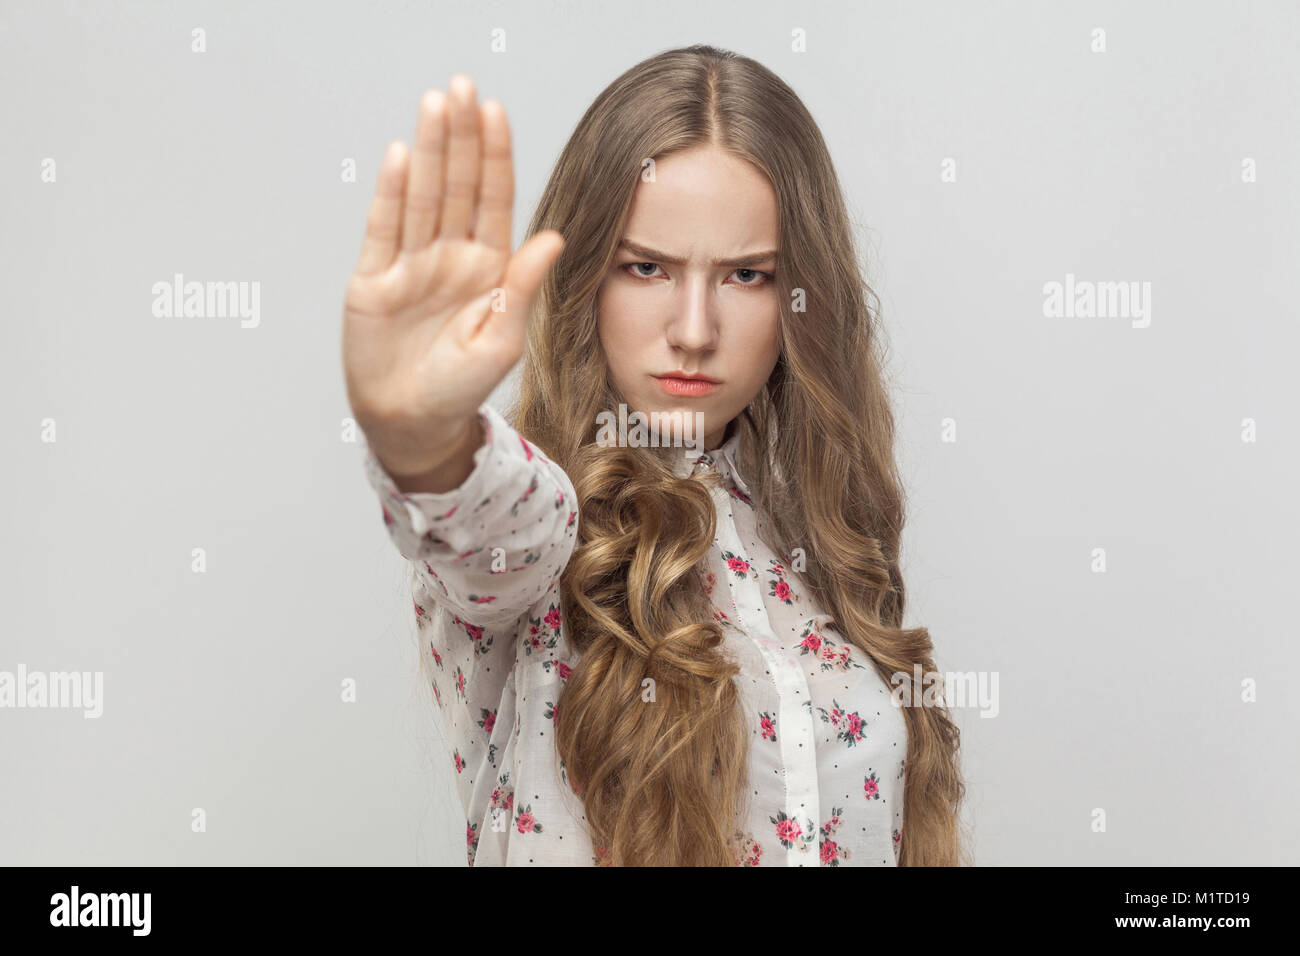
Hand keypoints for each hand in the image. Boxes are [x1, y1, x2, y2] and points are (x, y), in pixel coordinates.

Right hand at [342, 74, 563, 478]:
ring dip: (427, 151)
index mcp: (489, 266)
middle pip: (456, 185)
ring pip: (421, 196)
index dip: (494, 155)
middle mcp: (451, 255)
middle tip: (461, 87)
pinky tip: (397, 155)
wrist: (413, 423)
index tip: (495, 111)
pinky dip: (389, 193)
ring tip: (434, 104)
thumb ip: (523, 287)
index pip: (493, 199)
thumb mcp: (503, 340)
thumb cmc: (463, 386)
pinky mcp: (374, 279)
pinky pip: (384, 229)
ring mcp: (411, 264)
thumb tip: (554, 239)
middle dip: (460, 136)